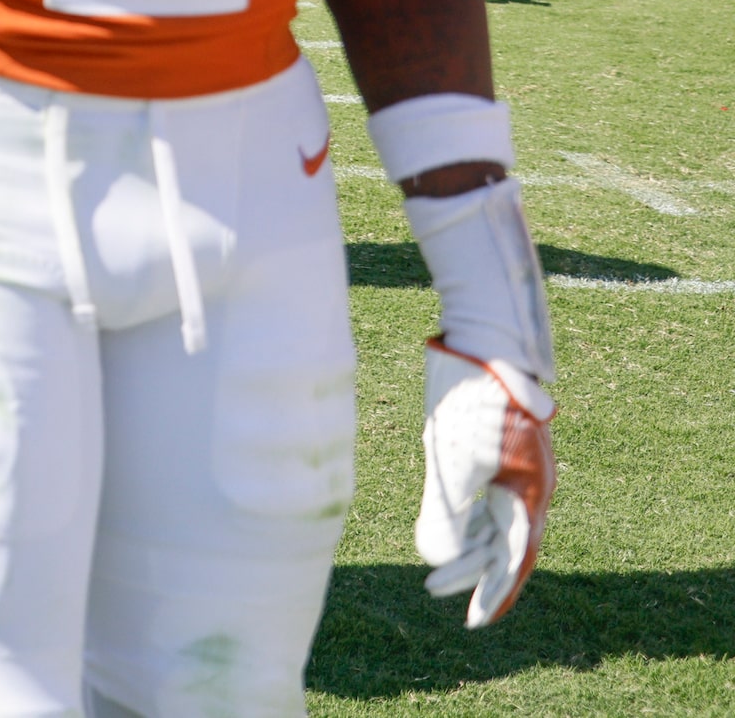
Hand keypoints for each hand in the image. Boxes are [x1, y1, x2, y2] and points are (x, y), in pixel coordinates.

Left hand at [416, 342, 555, 626]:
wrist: (482, 341)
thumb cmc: (471, 394)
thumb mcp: (454, 454)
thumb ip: (449, 509)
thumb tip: (438, 557)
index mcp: (530, 489)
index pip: (516, 556)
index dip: (496, 590)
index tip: (473, 619)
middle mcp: (531, 484)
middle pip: (504, 544)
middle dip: (472, 572)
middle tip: (432, 591)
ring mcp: (518, 470)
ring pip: (495, 524)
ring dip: (466, 549)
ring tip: (430, 573)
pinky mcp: (500, 455)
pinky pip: (486, 502)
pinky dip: (466, 522)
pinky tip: (442, 536)